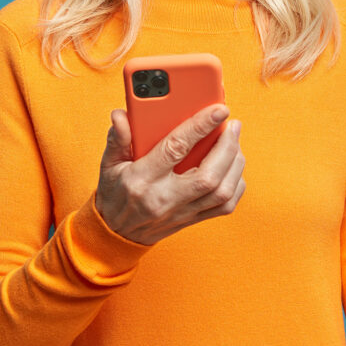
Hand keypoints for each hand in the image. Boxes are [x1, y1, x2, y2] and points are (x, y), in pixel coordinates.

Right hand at [94, 104, 245, 244]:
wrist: (115, 235)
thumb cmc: (115, 192)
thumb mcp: (109, 164)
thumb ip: (118, 138)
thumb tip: (121, 115)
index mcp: (142, 179)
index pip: (175, 149)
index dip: (200, 127)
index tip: (219, 110)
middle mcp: (165, 198)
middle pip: (208, 176)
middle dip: (227, 147)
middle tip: (233, 125)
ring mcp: (181, 212)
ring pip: (221, 192)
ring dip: (235, 164)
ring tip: (235, 142)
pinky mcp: (193, 220)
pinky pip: (224, 207)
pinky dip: (236, 184)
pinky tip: (234, 166)